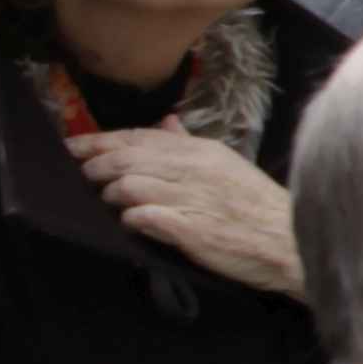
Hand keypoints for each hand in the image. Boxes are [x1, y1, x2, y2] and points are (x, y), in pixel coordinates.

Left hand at [73, 128, 303, 297]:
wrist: (290, 241)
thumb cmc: (255, 206)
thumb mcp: (226, 164)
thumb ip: (190, 144)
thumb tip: (166, 122)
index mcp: (201, 150)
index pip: (140, 136)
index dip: (101, 140)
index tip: (73, 144)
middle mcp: (194, 169)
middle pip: (128, 158)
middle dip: (97, 165)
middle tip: (82, 174)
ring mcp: (192, 199)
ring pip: (130, 186)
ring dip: (112, 194)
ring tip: (109, 202)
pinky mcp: (192, 230)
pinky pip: (146, 218)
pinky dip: (131, 218)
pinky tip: (130, 222)